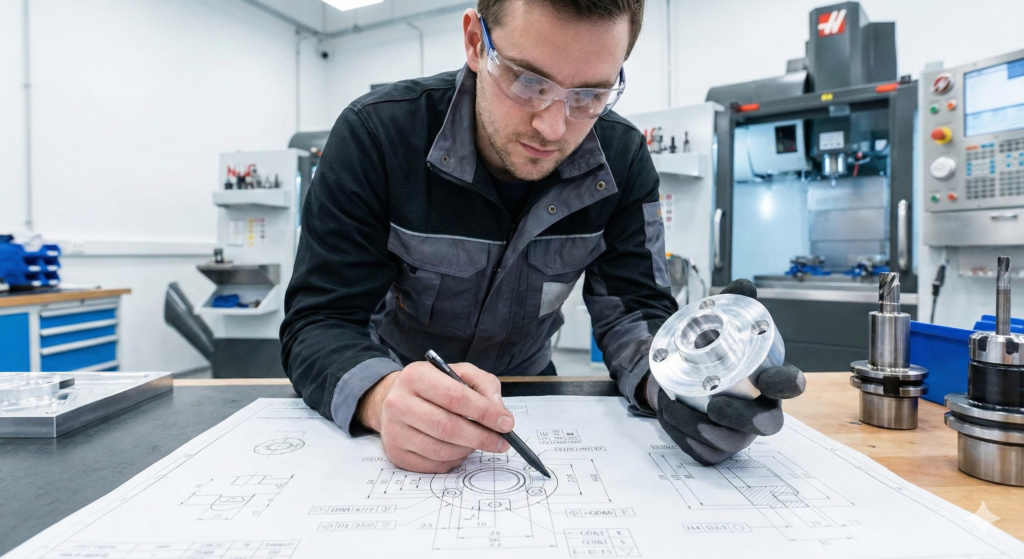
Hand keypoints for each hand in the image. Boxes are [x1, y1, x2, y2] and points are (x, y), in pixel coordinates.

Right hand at [356, 361, 513, 472]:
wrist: (394, 400)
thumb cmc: (434, 386)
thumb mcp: (459, 373)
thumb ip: (484, 385)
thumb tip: (499, 411)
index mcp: (415, 376)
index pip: (454, 397)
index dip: (484, 412)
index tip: (506, 422)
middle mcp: (398, 403)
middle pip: (447, 427)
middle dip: (481, 437)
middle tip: (502, 441)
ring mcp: (394, 431)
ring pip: (441, 450)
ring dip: (467, 449)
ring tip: (478, 442)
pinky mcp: (395, 453)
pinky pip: (433, 465)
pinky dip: (453, 460)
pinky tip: (459, 449)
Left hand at [653, 278, 805, 464]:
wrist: (677, 372)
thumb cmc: (706, 350)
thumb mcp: (714, 322)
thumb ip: (732, 301)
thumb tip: (745, 286)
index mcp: (767, 379)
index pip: (787, 383)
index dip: (788, 384)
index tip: (781, 380)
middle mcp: (759, 408)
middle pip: (768, 423)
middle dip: (744, 417)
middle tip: (715, 404)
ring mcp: (738, 432)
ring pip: (732, 441)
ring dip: (704, 428)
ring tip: (677, 408)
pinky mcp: (716, 449)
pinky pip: (705, 452)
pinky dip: (685, 436)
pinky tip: (672, 417)